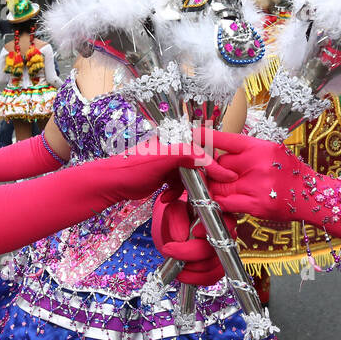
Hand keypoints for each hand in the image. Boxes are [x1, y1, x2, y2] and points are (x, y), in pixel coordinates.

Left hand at [99, 138, 232, 205]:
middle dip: (198, 180)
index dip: (214, 164)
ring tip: (172, 196)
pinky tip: (164, 198)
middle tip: (203, 194)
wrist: (112, 183)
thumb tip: (205, 158)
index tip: (227, 176)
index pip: (201, 150)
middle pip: (196, 164)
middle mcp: (173, 149)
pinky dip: (175, 192)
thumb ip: (182, 156)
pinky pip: (178, 183)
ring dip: (184, 189)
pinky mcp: (164, 174)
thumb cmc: (132, 169)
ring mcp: (168, 162)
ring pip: (188, 176)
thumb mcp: (159, 162)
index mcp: (174, 141)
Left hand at [152, 178, 232, 284]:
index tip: (192, 232)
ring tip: (174, 262)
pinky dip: (194, 278)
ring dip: (191, 268)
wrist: (175, 229)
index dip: (208, 231)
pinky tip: (181, 273)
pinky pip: (211, 278)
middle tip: (169, 249)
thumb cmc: (177, 217)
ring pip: (213, 266)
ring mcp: (223, 251)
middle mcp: (225, 233)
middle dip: (189, 253)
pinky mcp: (218, 267)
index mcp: (218, 214)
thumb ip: (177, 219)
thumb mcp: (173, 211)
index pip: (221, 223)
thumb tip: (182, 237)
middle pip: (215, 248)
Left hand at [191, 129, 303, 220]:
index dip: (206, 137)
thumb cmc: (289, 172)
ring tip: (221, 188)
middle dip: (213, 170)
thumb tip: (220, 149)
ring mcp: (256, 185)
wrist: (311, 194)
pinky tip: (223, 201)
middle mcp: (257, 164)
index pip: (226, 140)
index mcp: (260, 147)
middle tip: (213, 173)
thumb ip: (247, 151)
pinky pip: (226, 203)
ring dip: (215, 187)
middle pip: (219, 165)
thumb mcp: (271, 151)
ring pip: (219, 185)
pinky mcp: (256, 205)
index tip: (192, 133)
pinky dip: (220, 202)